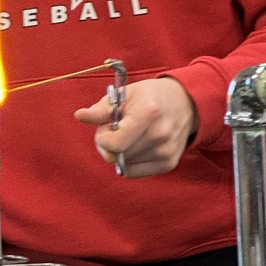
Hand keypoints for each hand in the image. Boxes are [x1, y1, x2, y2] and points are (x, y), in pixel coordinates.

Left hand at [74, 77, 197, 177]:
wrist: (186, 103)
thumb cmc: (150, 96)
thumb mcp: (125, 94)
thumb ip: (101, 109)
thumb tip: (79, 116)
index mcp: (148, 113)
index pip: (116, 144)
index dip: (103, 138)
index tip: (106, 127)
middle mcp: (160, 135)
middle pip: (118, 155)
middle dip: (108, 144)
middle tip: (114, 130)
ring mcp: (166, 152)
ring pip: (124, 165)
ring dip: (118, 153)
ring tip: (127, 136)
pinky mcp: (168, 164)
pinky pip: (134, 172)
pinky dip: (128, 161)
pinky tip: (135, 146)